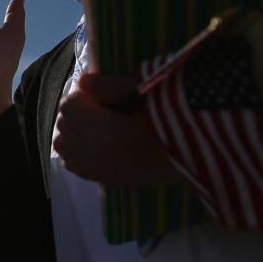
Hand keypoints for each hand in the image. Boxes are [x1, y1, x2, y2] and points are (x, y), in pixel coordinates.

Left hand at [53, 72, 184, 185]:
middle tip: (103, 108)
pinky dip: (76, 150)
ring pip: (62, 143)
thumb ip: (112, 86)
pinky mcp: (105, 181)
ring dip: (74, 130)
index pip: (70, 105)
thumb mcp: (150, 95)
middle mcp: (98, 155)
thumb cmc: (176, 120)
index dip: (84, 94)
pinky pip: (71, 163)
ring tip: (99, 125)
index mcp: (108, 131)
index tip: (102, 94)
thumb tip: (82, 80)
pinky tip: (96, 142)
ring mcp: (100, 172)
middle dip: (78, 111)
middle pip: (65, 123)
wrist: (200, 157)